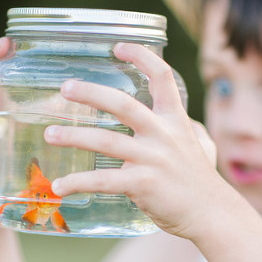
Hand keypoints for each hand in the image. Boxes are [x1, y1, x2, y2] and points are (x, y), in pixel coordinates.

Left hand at [43, 46, 218, 240]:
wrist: (210, 213)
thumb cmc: (198, 181)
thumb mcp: (196, 145)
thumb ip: (178, 131)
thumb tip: (169, 126)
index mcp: (175, 119)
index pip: (161, 76)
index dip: (141, 57)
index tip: (118, 47)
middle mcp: (162, 134)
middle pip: (123, 104)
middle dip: (91, 93)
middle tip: (65, 88)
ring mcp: (152, 159)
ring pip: (106, 142)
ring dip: (74, 137)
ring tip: (50, 134)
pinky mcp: (143, 185)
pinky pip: (103, 181)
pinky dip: (78, 182)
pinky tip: (59, 187)